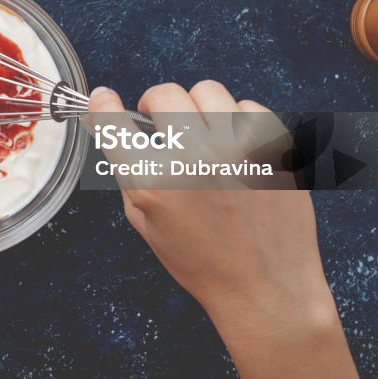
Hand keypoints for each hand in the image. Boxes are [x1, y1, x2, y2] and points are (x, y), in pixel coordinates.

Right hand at [89, 81, 357, 378]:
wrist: (266, 287)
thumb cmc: (205, 262)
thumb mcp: (146, 223)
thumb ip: (129, 173)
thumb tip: (115, 130)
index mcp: (156, 183)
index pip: (115, 123)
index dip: (103, 105)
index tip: (104, 99)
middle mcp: (196, 160)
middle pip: (165, 94)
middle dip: (156, 104)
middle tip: (162, 123)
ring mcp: (240, 149)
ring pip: (208, 91)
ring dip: (199, 110)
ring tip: (205, 136)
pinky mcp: (273, 147)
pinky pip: (249, 107)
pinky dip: (238, 121)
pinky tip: (237, 147)